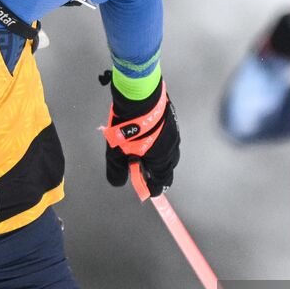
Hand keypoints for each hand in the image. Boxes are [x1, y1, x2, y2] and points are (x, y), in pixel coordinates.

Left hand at [101, 75, 179, 196]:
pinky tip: (148, 135)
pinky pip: (167, 136)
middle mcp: (172, 148)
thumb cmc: (127, 130)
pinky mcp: (171, 118)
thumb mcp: (116, 154)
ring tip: (144, 151)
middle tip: (144, 170)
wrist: (139, 97)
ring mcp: (173, 132)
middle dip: (157, 171)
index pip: (162, 181)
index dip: (154, 188)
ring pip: (169, 150)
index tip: (148, 191)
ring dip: (159, 154)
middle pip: (168, 166)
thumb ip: (117, 172)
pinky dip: (159, 141)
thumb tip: (119, 182)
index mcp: (161, 160)